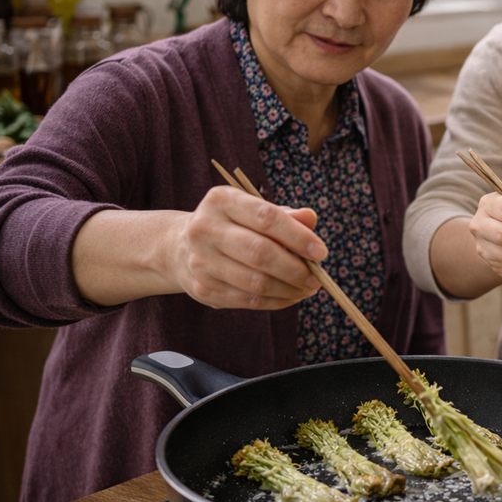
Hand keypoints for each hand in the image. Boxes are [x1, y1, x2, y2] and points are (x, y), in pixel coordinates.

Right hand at [171, 185, 325, 309]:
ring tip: (308, 288)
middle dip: (296, 269)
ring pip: (256, 282)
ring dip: (290, 289)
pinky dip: (277, 301)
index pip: (266, 218)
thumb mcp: (254, 210)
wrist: (180, 248)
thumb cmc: (233, 225)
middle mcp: (205, 229)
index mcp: (222, 201)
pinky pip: (249, 300)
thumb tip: (310, 218)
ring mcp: (201, 261)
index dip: (298, 237)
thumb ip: (284, 215)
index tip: (321, 252)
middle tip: (317, 278)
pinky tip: (291, 296)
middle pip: (260, 253)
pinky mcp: (203, 289)